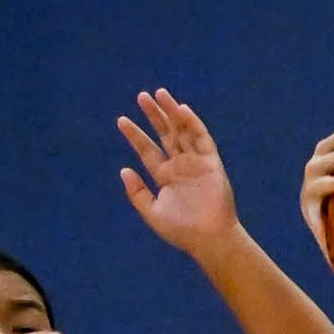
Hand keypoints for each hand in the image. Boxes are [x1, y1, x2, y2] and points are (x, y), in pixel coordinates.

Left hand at [119, 88, 237, 256]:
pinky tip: (181, 110)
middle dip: (154, 116)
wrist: (210, 239)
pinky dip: (193, 124)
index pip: (148, 150)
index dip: (135, 135)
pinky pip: (202, 139)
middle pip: (165, 134)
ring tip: (159, 93)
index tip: (121, 120)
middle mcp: (180, 166)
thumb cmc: (182, 231)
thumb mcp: (152, 213)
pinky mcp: (212, 164)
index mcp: (165, 177)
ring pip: (183, 131)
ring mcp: (196, 163)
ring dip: (172, 112)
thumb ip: (137, 193)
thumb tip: (123, 170)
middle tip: (142, 96)